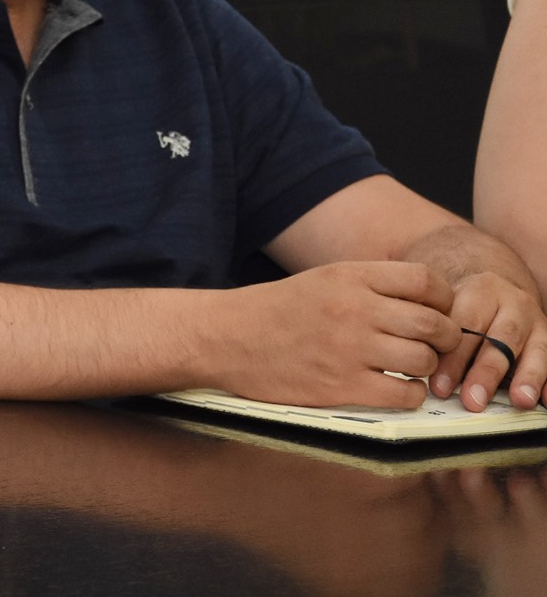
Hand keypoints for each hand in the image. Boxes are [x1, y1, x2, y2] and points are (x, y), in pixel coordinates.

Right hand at [211, 261, 461, 407]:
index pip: (425, 281)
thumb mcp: (322, 280)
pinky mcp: (343, 386)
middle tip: (434, 346)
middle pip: (434, 324)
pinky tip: (393, 387)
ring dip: (425, 368)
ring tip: (409, 369)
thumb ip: (370, 286)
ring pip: (424, 361)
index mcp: (349, 277)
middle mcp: (354, 309)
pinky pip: (404, 394)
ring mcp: (350, 349)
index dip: (444, 299)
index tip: (439, 312)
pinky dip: (409, 395)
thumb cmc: (277, 311)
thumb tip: (427, 303)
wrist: (227, 338)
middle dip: (445, 339)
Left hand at [429, 271, 546, 410]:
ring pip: (535, 349)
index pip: (464, 325)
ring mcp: (534, 321)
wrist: (494, 283)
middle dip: (486, 373)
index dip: (451, 359)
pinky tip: (545, 400)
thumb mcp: (445, 303)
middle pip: (500, 339)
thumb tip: (412, 367)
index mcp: (478, 291)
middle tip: (473, 401)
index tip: (439, 388)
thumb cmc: (461, 303)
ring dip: (527, 377)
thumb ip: (433, 330)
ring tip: (520, 401)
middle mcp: (511, 303)